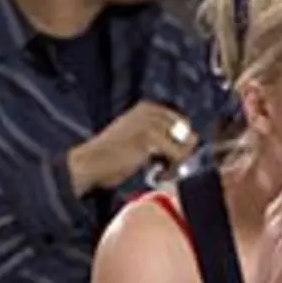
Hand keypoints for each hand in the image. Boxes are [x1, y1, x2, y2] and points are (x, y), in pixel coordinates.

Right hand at [68, 101, 197, 194]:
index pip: (183, 124)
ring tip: (158, 172)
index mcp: (148, 107)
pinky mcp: (150, 137)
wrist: (88, 163)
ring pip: (185, 145)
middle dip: (181, 154)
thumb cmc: (110, 156)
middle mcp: (151, 110)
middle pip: (187, 134)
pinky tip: (155, 174)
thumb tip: (193, 141)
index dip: (180, 145)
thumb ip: (161, 138)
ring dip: (176, 163)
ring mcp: (151, 122)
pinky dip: (171, 170)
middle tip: (163, 169)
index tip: (166, 161)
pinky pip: (178, 155)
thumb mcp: (136, 139)